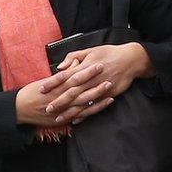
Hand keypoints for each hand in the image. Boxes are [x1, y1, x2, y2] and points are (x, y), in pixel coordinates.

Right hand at [15, 62, 113, 126]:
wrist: (19, 109)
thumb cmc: (29, 94)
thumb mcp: (42, 82)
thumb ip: (59, 76)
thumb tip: (72, 67)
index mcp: (55, 87)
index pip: (73, 77)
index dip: (87, 71)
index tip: (97, 64)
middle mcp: (60, 98)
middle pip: (81, 89)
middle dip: (95, 82)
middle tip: (108, 74)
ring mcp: (62, 109)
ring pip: (84, 102)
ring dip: (98, 95)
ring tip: (110, 88)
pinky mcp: (64, 118)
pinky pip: (81, 114)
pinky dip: (93, 110)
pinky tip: (103, 104)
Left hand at [40, 43, 154, 123]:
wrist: (131, 59)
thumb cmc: (108, 53)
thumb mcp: (89, 50)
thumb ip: (72, 57)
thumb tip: (60, 67)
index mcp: (84, 67)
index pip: (64, 76)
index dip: (52, 83)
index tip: (41, 89)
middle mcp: (91, 79)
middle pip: (72, 92)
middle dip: (59, 101)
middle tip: (47, 109)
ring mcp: (100, 88)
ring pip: (82, 102)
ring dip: (70, 111)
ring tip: (58, 118)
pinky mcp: (109, 94)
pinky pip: (95, 107)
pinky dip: (85, 114)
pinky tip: (75, 120)